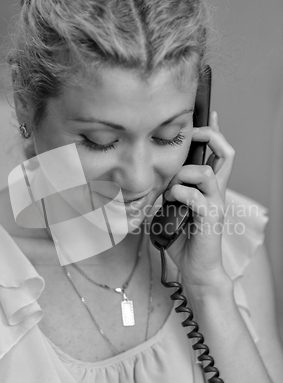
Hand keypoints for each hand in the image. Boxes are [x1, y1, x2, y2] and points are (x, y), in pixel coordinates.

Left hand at [164, 111, 234, 297]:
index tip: (212, 113)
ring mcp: (216, 203)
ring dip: (183, 175)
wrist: (195, 269)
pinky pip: (195, 195)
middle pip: (226, 152)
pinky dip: (179, 194)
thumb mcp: (172, 209)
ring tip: (172, 191)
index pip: (219, 153)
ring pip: (206, 172)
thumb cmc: (184, 240)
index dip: (216, 131)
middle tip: (193, 136)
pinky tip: (172, 203)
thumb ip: (170, 192)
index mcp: (208, 188)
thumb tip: (156, 179)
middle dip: (209, 137)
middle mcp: (216, 192)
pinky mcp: (211, 217)